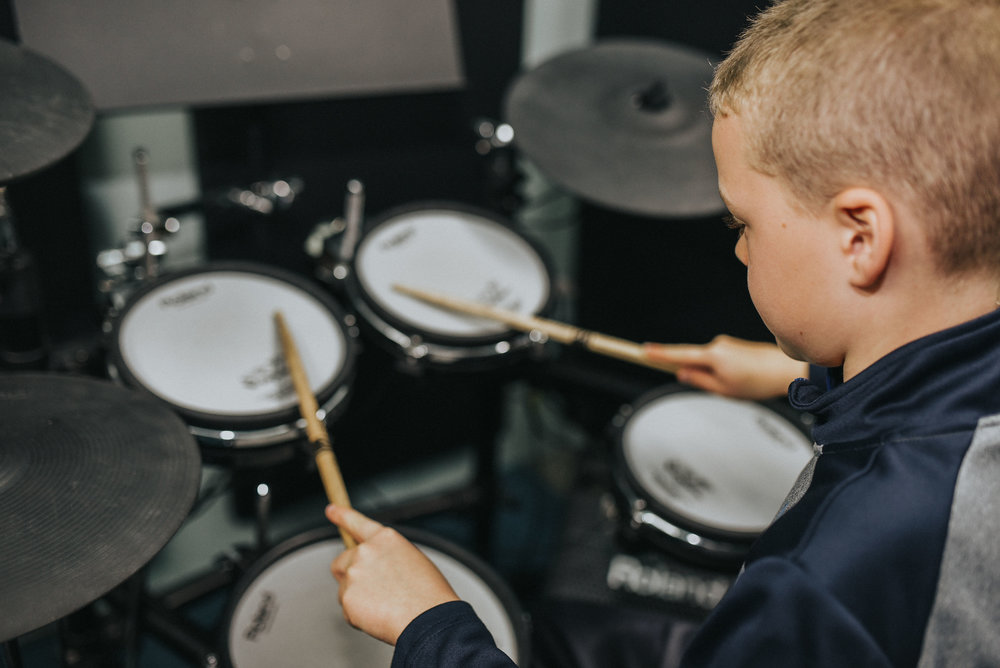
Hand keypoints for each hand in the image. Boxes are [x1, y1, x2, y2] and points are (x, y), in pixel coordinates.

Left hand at [325, 504, 459, 644]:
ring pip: (344, 588)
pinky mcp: (347, 597)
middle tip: (371, 591)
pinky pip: (348, 609)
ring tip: (385, 605)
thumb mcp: (413, 560)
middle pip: (341, 562)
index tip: (331, 510)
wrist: (427, 619)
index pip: (356, 522)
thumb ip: (386, 557)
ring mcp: (354, 573)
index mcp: (385, 538)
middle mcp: (365, 551)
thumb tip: (374, 568)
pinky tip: (380, 616)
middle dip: (348, 575)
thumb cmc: (427, 593)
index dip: (341, 515)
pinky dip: (359, 616)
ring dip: (357, 597)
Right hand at [644, 335, 808, 399]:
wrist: (786, 370)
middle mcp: (717, 345)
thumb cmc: (758, 381)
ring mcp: (726, 344)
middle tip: (723, 388)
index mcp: (712, 356)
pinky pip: (718, 361)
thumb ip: (700, 381)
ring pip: (708, 363)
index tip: (642, 351)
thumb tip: (683, 374)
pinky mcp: (733, 346)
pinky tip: (742, 379)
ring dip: (715, 376)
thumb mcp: (724, 390)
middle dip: (699, 375)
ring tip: (739, 385)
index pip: (678, 355)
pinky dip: (723, 372)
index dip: (659, 355)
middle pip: (693, 360)